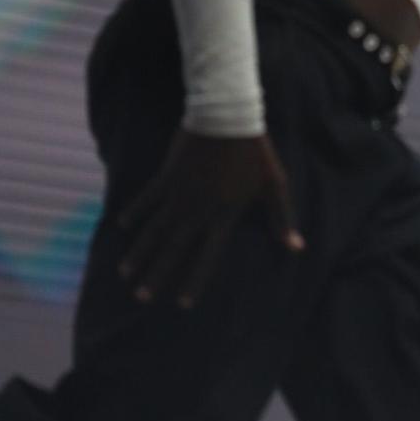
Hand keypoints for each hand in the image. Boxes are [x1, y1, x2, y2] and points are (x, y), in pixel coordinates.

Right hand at [116, 130, 303, 308]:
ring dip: (140, 252)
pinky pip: (147, 199)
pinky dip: (135, 212)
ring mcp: (179, 194)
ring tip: (125, 273)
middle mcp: (198, 210)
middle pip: (174, 249)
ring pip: (155, 230)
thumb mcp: (274, 185)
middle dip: (157, 275)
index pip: (208, 257)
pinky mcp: (167, 176)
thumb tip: (296, 247)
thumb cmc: (255, 153)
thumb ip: (281, 218)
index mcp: (224, 216)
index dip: (195, 280)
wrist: (227, 117)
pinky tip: (122, 227)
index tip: (183, 303)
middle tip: (142, 298)